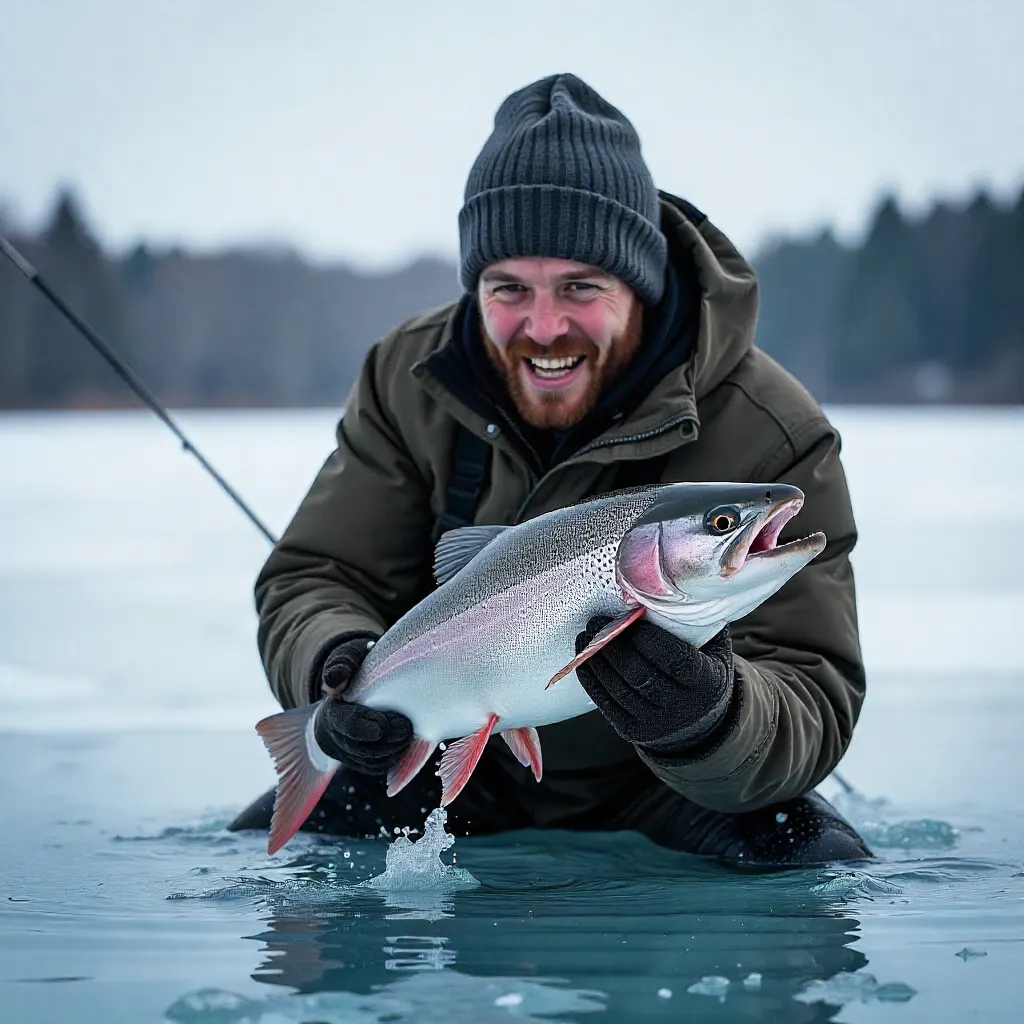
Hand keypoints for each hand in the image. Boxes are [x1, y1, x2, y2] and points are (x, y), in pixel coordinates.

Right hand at [313, 634, 412, 774]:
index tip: (382, 724)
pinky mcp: (365, 760)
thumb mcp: (347, 659)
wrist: (350, 691)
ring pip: (372, 761)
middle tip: (406, 727)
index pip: (344, 725)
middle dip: (385, 741)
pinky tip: (409, 742)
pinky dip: (395, 758)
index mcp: (333, 711)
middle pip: (360, 748)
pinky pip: (380, 766)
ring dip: (393, 750)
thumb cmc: (354, 670)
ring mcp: (351, 751)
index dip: (362, 726)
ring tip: (410, 734)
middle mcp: (338, 736)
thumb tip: (335, 679)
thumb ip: (342, 664)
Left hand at [574, 617, 734, 754]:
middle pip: (641, 676)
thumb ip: (702, 621)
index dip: (650, 639)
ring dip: (597, 660)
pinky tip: (583, 657)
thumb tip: (685, 583)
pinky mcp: (632, 730)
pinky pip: (606, 704)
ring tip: (585, 634)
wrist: (700, 724)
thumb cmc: (703, 672)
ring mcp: (655, 723)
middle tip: (597, 621)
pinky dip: (591, 679)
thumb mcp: (715, 650)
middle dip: (614, 646)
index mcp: (706, 684)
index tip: (630, 616)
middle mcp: (681, 708)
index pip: (676, 661)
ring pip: (620, 690)